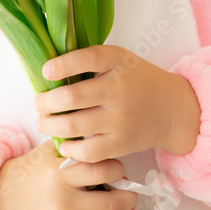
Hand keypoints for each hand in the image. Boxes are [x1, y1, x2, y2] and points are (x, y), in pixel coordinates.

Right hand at [0, 138, 137, 209]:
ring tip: (128, 209)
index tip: (118, 168)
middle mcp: (62, 203)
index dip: (117, 169)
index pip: (101, 170)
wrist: (1, 202)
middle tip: (130, 190)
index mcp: (58, 174)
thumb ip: (72, 144)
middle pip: (112, 204)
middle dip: (128, 196)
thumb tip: (102, 132)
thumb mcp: (47, 153)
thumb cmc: (29, 174)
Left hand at [33, 44, 200, 160]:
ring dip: (50, 124)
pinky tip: (62, 142)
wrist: (172, 109)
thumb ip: (92, 60)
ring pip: (73, 125)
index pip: (86, 59)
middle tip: (38, 102)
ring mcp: (119, 119)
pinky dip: (69, 149)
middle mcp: (118, 90)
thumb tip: (50, 69)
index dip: (62, 65)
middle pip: (72, 97)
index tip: (46, 71)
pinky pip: (88, 151)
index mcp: (117, 62)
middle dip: (45, 101)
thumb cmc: (138, 79)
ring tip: (43, 121)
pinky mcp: (121, 144)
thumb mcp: (120, 58)